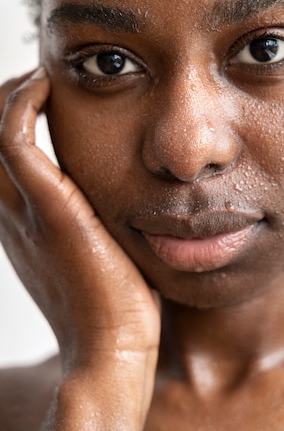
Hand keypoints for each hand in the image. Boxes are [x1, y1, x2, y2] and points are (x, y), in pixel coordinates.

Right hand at [0, 68, 160, 372]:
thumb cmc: (116, 306)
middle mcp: (9, 212)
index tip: (44, 96)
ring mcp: (23, 209)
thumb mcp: (96, 253)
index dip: (12, 119)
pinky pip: (14, 139)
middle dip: (7, 100)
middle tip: (42, 81)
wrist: (112, 351)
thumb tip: (125, 199)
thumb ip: (94, 221)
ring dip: (13, 94)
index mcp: (19, 224)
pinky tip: (48, 87)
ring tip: (43, 79)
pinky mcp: (48, 207)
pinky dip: (21, 104)